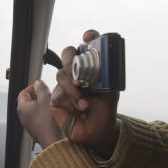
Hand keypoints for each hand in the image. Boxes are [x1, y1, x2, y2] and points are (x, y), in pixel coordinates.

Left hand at [17, 80, 62, 147]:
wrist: (52, 140)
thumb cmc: (48, 120)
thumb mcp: (46, 99)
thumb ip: (41, 88)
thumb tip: (38, 83)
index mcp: (22, 107)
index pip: (23, 92)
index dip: (32, 87)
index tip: (41, 87)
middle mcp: (22, 116)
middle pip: (28, 101)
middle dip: (38, 96)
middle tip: (47, 94)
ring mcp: (28, 124)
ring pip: (33, 110)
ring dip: (41, 105)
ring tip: (51, 104)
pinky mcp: (35, 129)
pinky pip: (37, 118)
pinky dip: (43, 114)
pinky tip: (51, 114)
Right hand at [50, 29, 119, 158]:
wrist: (96, 131)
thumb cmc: (104, 110)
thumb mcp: (110, 91)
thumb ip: (106, 75)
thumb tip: (99, 63)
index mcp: (91, 68)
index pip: (88, 46)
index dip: (89, 37)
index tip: (89, 36)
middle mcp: (76, 73)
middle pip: (68, 54)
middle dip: (71, 62)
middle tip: (79, 78)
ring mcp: (65, 84)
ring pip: (61, 76)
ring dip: (73, 91)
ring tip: (85, 105)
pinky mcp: (56, 99)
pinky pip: (58, 94)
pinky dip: (70, 102)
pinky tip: (80, 110)